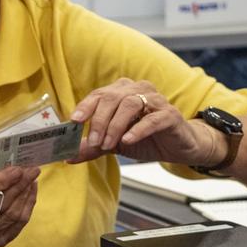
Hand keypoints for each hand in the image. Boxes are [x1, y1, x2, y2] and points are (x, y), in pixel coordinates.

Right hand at [0, 158, 39, 246]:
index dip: (2, 180)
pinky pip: (18, 224)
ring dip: (26, 195)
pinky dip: (27, 207)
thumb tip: (7, 164)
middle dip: (19, 185)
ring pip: (13, 215)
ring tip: (31, 179)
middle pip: (1, 204)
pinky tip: (30, 193)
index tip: (17, 169)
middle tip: (31, 171)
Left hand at [67, 78, 211, 165]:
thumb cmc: (145, 139)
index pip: (98, 94)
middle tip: (94, 141)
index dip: (85, 106)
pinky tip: (127, 140)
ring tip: (108, 144)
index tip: (75, 121)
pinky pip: (152, 118)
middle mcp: (137, 90)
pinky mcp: (170, 114)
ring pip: (130, 104)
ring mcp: (155, 100)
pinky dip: (137, 129)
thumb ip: (93, 147)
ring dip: (115, 126)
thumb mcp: (114, 143)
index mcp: (121, 92)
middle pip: (111, 98)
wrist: (178, 147)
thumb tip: (69, 156)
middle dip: (99, 121)